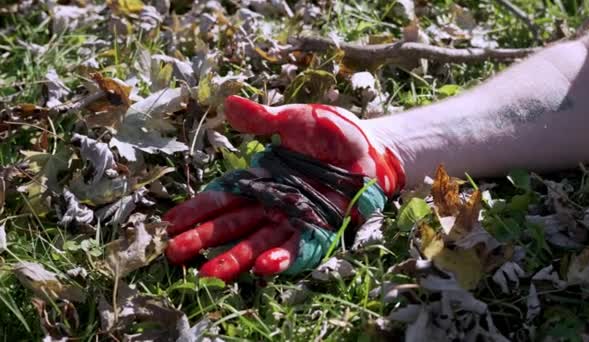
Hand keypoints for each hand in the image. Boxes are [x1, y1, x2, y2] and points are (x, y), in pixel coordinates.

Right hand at [163, 96, 404, 280]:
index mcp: (261, 178)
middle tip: (175, 253)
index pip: (223, 196)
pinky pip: (298, 248)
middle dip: (204, 239)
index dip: (198, 209)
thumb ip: (263, 119)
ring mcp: (295, 220)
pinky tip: (262, 267)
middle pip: (233, 224)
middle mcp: (273, 203)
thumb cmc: (331, 132)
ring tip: (208, 274)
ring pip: (258, 243)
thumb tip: (228, 104)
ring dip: (235, 259)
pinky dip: (281, 257)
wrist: (371, 147)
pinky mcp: (320, 231)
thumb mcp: (294, 120)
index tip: (172, 222)